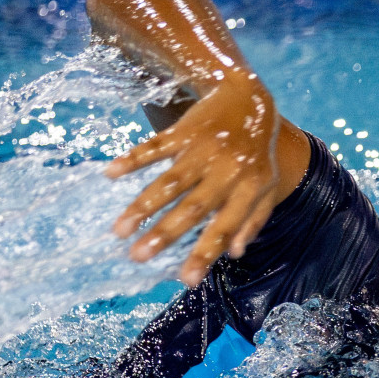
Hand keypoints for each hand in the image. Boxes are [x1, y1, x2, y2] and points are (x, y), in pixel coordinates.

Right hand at [104, 74, 283, 286]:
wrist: (249, 97)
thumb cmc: (258, 150)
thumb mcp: (267, 185)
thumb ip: (253, 220)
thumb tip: (233, 253)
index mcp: (248, 189)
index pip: (224, 228)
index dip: (205, 254)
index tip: (185, 280)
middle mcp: (226, 171)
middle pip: (192, 208)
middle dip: (164, 234)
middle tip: (137, 257)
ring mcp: (205, 149)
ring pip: (170, 182)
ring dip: (142, 205)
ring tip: (119, 229)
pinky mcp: (187, 129)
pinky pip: (157, 146)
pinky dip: (134, 159)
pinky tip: (111, 173)